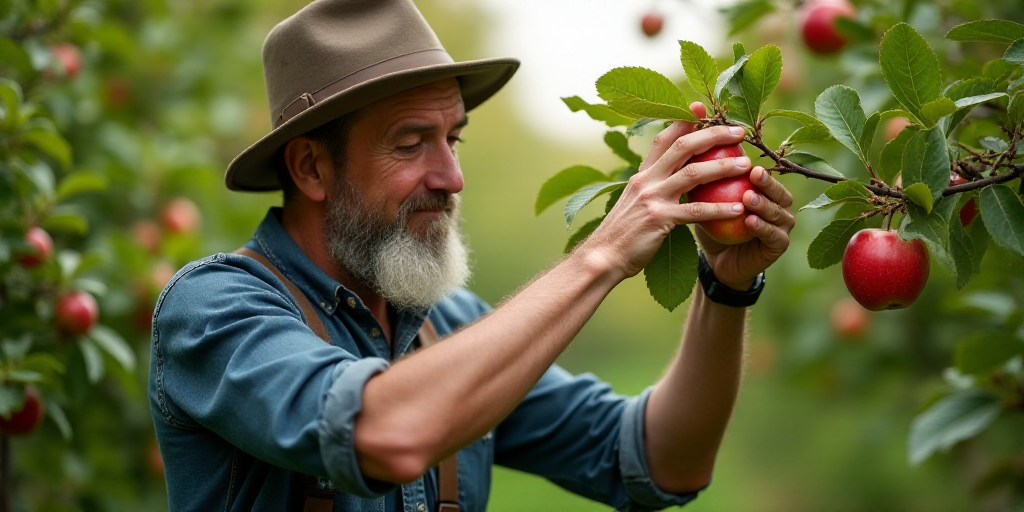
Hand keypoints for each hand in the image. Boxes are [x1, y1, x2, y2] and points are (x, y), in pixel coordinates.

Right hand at [580, 102, 751, 279]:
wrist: (603, 257)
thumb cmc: (623, 234)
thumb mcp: (634, 202)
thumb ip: (652, 187)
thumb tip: (673, 176)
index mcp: (641, 174)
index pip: (663, 139)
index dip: (683, 121)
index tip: (701, 109)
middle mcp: (646, 180)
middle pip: (683, 147)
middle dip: (713, 135)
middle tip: (738, 132)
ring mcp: (652, 198)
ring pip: (693, 174)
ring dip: (723, 167)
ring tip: (746, 166)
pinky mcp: (660, 220)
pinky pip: (695, 211)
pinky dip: (719, 209)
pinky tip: (738, 209)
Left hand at [697, 165, 794, 290]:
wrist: (718, 261)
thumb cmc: (714, 227)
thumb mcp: (709, 203)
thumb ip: (710, 182)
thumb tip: (697, 151)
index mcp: (767, 193)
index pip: (766, 177)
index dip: (755, 166)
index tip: (745, 160)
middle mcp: (780, 207)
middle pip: (779, 191)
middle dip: (767, 182)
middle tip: (753, 173)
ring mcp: (783, 227)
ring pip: (777, 212)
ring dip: (763, 204)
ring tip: (748, 198)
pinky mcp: (780, 245)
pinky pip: (773, 235)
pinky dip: (762, 227)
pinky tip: (750, 222)